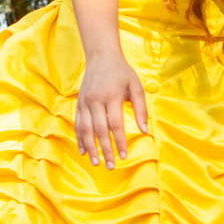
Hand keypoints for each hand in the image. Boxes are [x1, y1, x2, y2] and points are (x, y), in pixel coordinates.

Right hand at [75, 53, 147, 167]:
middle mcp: (95, 100)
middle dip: (105, 150)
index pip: (115, 124)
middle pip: (99, 130)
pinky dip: (80, 139)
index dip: (119, 142)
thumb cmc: (122, 73)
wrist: (101, 56)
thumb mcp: (136, 87)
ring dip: (90, 147)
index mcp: (111, 96)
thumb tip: (145, 131)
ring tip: (96, 162)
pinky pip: (77, 124)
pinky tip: (83, 151)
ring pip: (85, 129)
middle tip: (110, 166)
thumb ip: (141, 109)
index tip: (124, 156)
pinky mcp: (78, 103)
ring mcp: (84, 102)